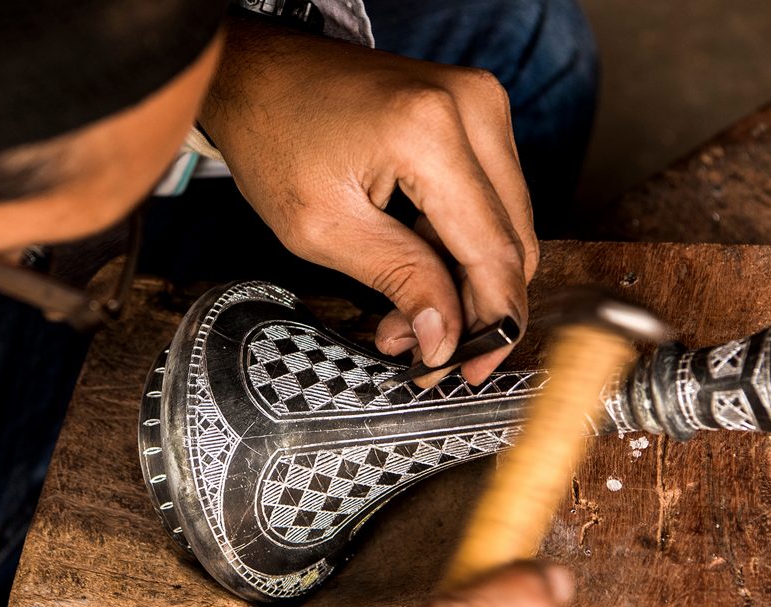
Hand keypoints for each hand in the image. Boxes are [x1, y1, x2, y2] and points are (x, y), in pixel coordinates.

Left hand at [200, 19, 538, 385]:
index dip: (490, 321)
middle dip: (472, 308)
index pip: (494, 249)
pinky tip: (414, 271)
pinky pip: (488, 199)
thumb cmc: (274, 136)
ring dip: (462, 280)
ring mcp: (480, 103)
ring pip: (505, 225)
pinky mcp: (475, 112)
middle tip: (424, 350)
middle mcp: (473, 107)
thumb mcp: (323, 228)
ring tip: (402, 315)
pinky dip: (457, 244)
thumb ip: (399, 281)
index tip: (469, 370)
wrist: (258, 72)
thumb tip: (447, 339)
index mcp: (431, 132)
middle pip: (512, 240)